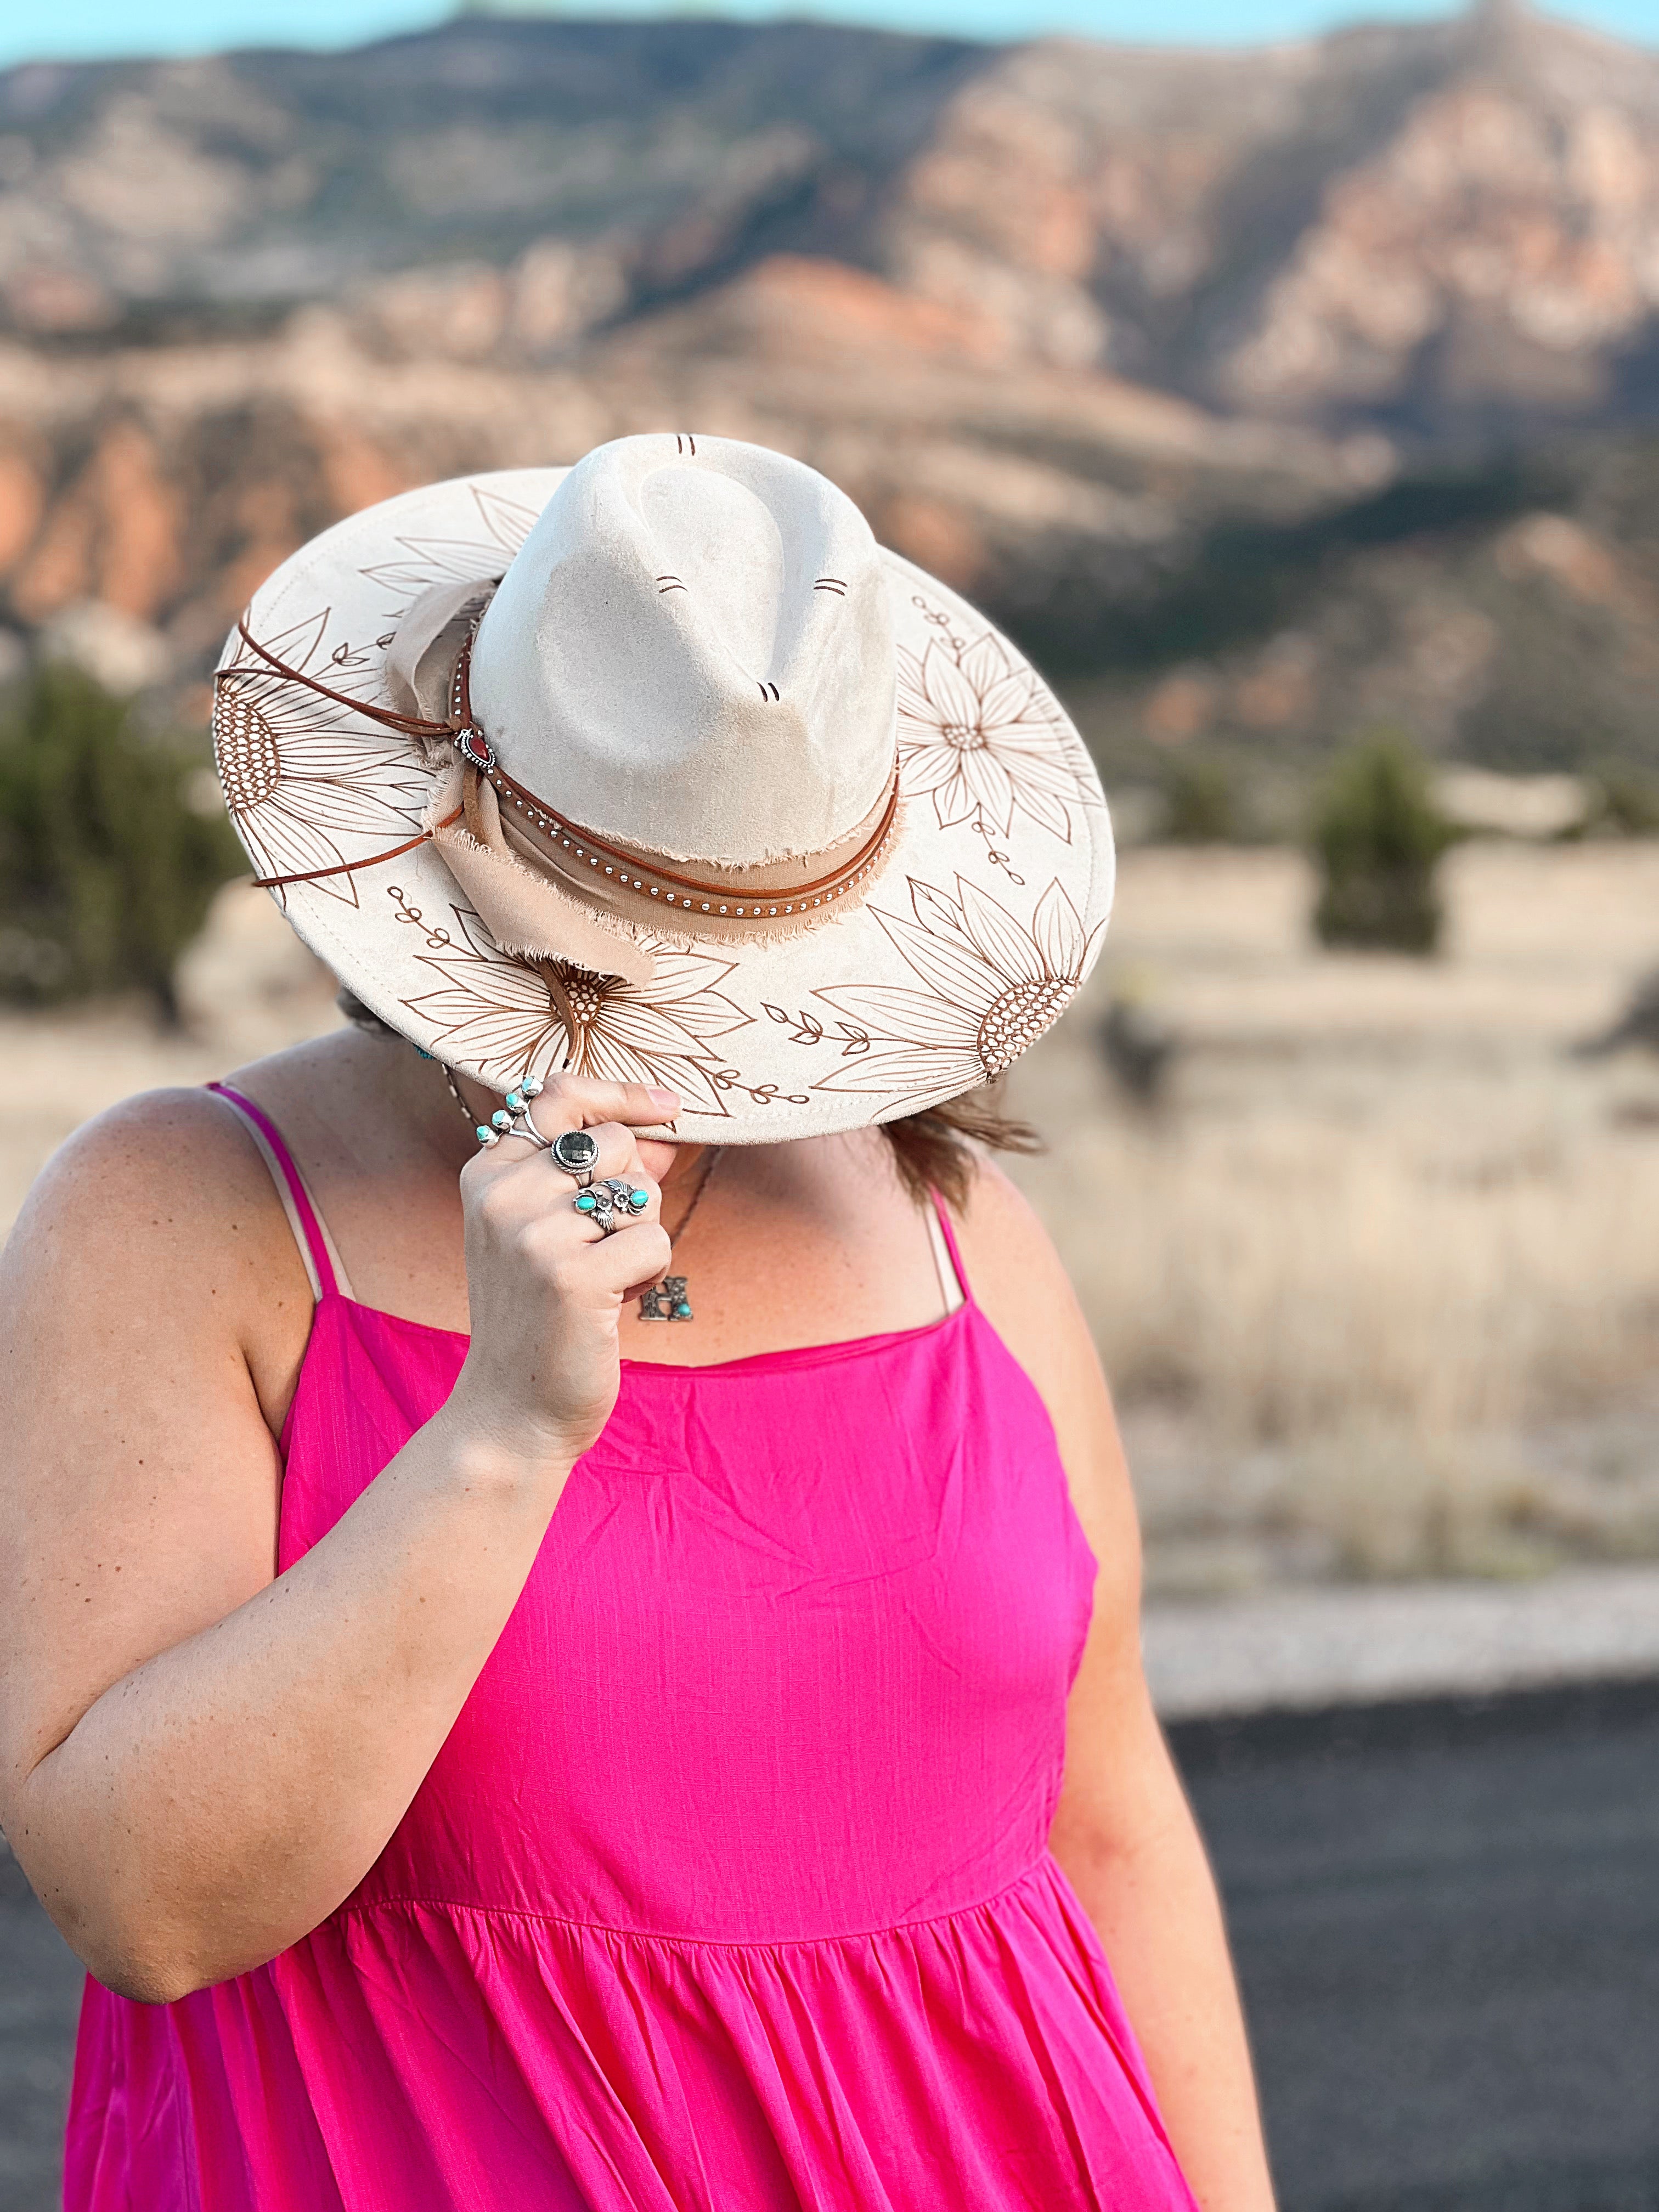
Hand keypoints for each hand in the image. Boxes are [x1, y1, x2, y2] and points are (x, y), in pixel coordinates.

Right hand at [444, 1074, 677, 1470]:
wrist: (511, 1411)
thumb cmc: (541, 1316)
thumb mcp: (554, 1233)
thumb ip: (599, 1177)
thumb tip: (662, 1134)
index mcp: (487, 1174)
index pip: (559, 1096)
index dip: (620, 1095)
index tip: (665, 1108)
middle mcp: (501, 1194)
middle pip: (615, 1143)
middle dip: (634, 1191)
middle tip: (606, 1245)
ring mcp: (532, 1234)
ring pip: (640, 1192)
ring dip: (641, 1237)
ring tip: (604, 1281)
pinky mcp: (570, 1276)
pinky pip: (654, 1240)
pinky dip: (650, 1272)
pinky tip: (615, 1304)